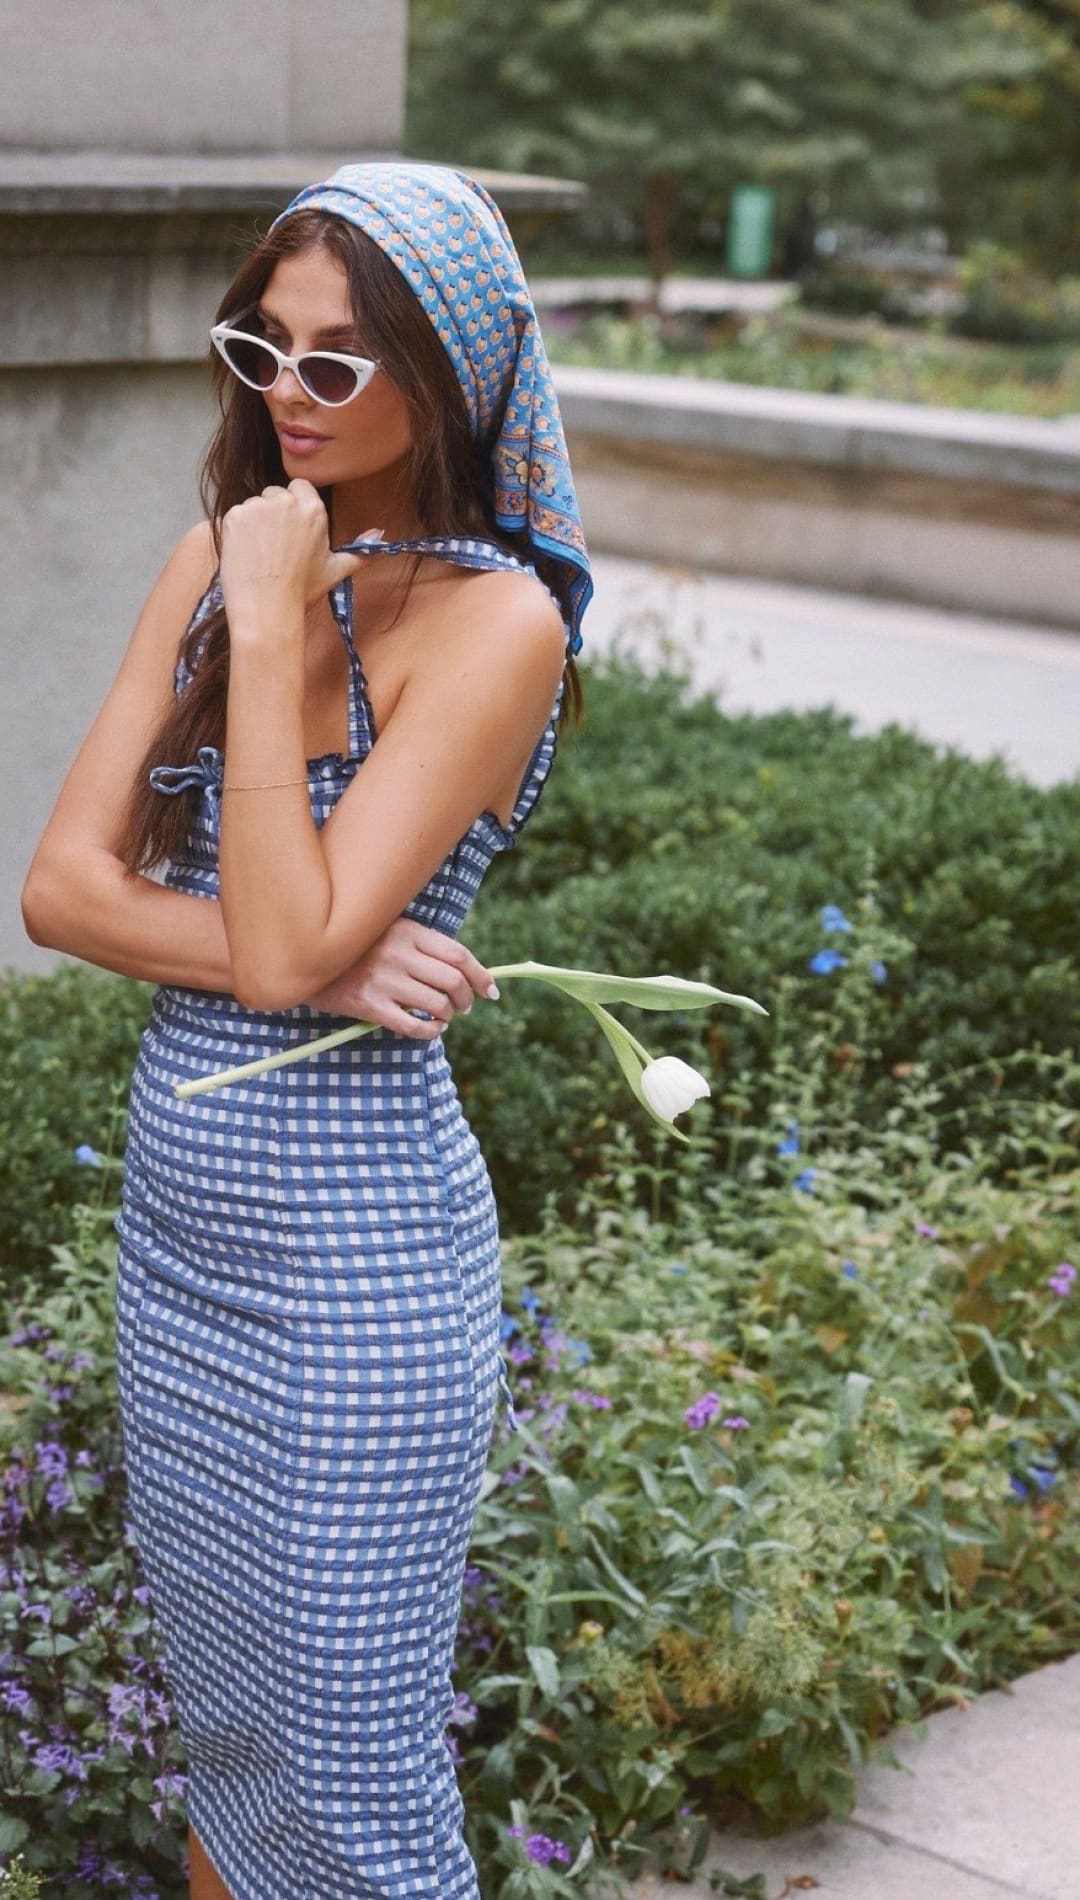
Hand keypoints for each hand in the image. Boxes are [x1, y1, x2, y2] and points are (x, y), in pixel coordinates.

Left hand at [219, 480, 379, 631]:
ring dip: (254, 522)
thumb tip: (379, 534)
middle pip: (275, 494)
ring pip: (254, 504)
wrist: (266, 608)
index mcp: (313, 509)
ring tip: (259, 553)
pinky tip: (245, 553)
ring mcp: (258, 506)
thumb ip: (360, 550)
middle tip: (275, 546)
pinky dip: (237, 531)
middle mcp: (286, 501)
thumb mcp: (336, 571)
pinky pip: (235, 515)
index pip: (300, 488)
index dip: (294, 507)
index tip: (291, 530)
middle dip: (274, 513)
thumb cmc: (302, 591)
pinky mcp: (234, 515)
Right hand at [303, 917, 497, 1037]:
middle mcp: (398, 954)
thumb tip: (462, 970)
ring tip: (444, 1016)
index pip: (459, 955)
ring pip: (436, 1004)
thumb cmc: (355, 947)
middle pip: (453, 981)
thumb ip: (420, 946)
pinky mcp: (369, 1005)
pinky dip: (429, 1031)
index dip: (481, 975)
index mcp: (407, 931)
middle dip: (467, 998)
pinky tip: (430, 1029)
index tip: (490, 990)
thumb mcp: (388, 931)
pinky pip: (412, 1025)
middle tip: (465, 1006)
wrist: (306, 957)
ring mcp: (384, 980)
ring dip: (448, 1015)